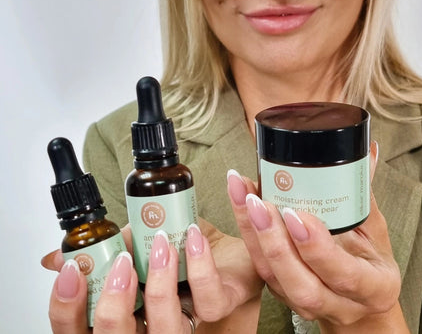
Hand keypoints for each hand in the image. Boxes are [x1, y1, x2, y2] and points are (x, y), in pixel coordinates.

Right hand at [43, 221, 262, 332]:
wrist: (227, 247)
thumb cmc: (180, 250)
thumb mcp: (138, 243)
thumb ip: (106, 250)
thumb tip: (55, 258)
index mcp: (127, 315)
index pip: (82, 331)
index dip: (67, 311)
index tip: (71, 271)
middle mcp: (151, 327)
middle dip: (111, 307)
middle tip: (119, 263)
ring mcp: (185, 322)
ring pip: (164, 330)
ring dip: (160, 284)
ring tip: (161, 243)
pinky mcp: (222, 306)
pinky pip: (210, 302)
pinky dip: (201, 266)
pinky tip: (194, 237)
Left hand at [227, 142, 407, 330]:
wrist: (362, 299)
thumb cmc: (371, 259)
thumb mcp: (376, 229)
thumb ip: (365, 193)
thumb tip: (368, 152)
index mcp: (372, 288)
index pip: (344, 274)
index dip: (317, 248)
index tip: (297, 214)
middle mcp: (339, 305)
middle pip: (301, 284)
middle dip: (274, 241)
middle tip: (257, 200)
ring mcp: (308, 306)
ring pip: (275, 278)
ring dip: (254, 235)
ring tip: (243, 195)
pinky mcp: (284, 296)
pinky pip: (262, 271)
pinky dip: (249, 236)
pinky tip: (241, 203)